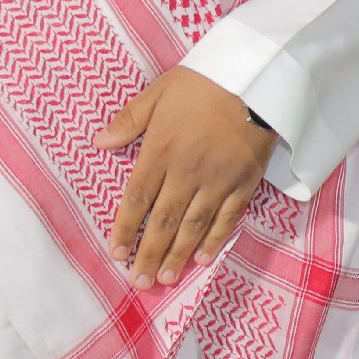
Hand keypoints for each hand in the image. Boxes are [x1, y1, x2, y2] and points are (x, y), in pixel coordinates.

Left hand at [96, 66, 277, 287]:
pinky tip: (203, 258)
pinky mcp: (245, 181)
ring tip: (166, 279)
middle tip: (139, 282)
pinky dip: (215, 240)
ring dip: (178, 255)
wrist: (259, 76)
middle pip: (164, 221)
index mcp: (162, 150)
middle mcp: (187, 172)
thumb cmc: (206, 82)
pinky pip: (228, 217)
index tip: (116, 254)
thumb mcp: (160, 91)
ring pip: (194, 226)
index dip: (125, 229)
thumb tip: (98, 143)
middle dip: (149, 254)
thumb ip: (129, 119)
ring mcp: (219, 180)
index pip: (138, 198)